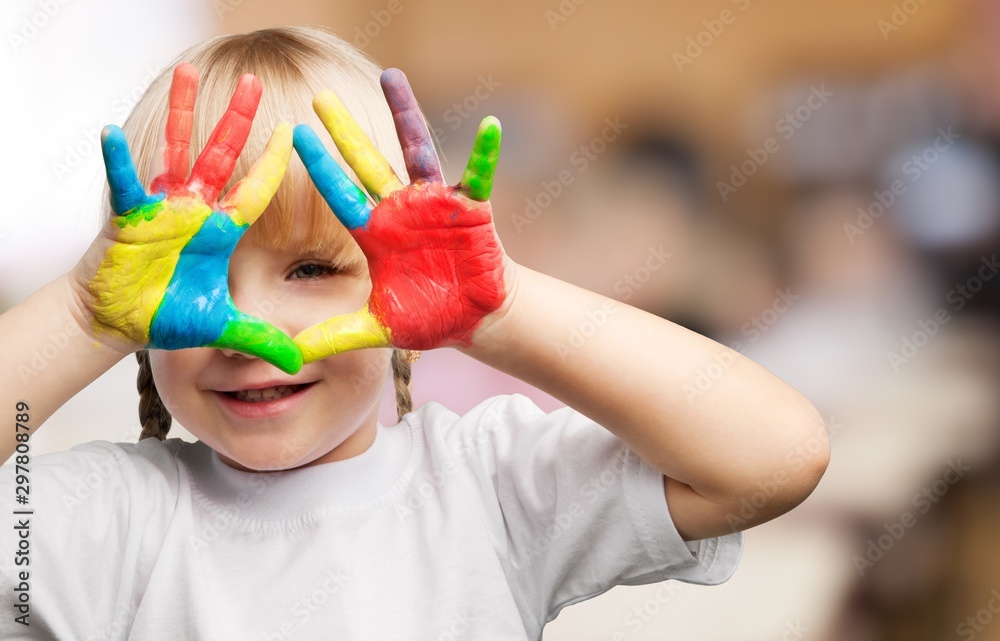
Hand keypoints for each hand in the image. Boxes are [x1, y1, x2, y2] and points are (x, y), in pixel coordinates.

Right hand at [82, 63, 301, 373]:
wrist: (121, 322)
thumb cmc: (168, 315)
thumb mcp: (220, 327)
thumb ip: (257, 339)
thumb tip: (296, 364)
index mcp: (220, 230)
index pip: (255, 190)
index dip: (272, 163)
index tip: (293, 132)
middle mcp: (195, 210)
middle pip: (221, 156)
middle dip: (237, 120)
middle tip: (252, 81)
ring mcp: (161, 207)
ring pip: (175, 152)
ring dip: (180, 114)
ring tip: (186, 72)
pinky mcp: (128, 217)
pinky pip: (123, 184)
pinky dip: (117, 161)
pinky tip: (110, 133)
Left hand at [291, 68, 508, 362]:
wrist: (474, 319)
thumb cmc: (428, 317)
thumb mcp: (377, 328)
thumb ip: (336, 336)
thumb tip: (290, 355)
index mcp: (375, 234)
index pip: (340, 195)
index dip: (318, 168)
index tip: (291, 136)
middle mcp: (400, 210)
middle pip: (367, 163)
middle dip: (344, 132)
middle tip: (319, 98)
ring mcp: (435, 204)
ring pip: (417, 152)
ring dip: (405, 116)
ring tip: (392, 78)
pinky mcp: (470, 208)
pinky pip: (479, 175)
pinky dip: (486, 153)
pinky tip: (490, 126)